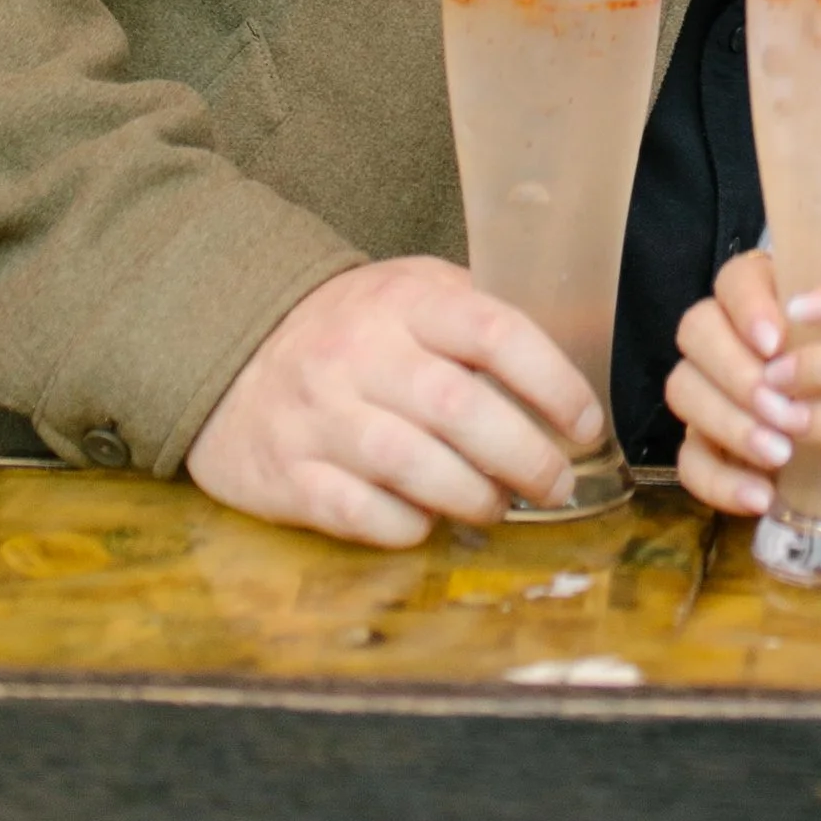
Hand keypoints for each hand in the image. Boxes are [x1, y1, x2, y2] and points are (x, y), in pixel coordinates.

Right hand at [185, 256, 602, 548]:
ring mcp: (320, 417)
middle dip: (524, 456)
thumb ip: (476, 318)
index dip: (553, 382)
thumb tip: (572, 357)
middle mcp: (361, 354)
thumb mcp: (411, 293)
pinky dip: (407, 527)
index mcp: (406, 301)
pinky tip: (430, 522)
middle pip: (459, 409)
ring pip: (412, 466)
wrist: (235, 352)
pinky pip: (360, 514)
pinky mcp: (288, 476)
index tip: (585, 423)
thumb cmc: (351, 327)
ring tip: (499, 505)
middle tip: (556, 484)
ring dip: (473, 496)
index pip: (494, 331)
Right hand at [668, 249, 798, 517]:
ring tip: (780, 454)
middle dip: (737, 373)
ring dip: (730, 423)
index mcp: (764, 292)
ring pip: (683, 388)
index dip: (748, 309)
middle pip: (696, 330)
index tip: (776, 344)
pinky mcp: (704, 442)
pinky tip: (762, 498)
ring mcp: (708, 387)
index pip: (734, 280)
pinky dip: (720, 482)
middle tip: (782, 409)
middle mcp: (724, 332)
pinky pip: (689, 459)